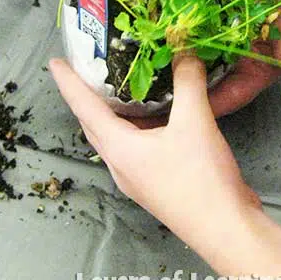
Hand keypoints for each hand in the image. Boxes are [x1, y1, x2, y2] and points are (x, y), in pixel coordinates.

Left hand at [49, 54, 260, 242]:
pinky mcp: (156, 183)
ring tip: (117, 87)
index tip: (55, 61)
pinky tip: (155, 115)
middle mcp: (121, 164)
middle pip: (94, 124)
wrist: (225, 229)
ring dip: (112, 112)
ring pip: (115, 137)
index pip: (84, 107)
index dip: (68, 82)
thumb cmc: (201, 179)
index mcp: (119, 148)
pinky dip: (136, 125)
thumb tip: (183, 50)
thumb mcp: (195, 122)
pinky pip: (136, 147)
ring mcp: (138, 177)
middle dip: (87, 97)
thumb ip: (188, 81)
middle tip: (87, 69)